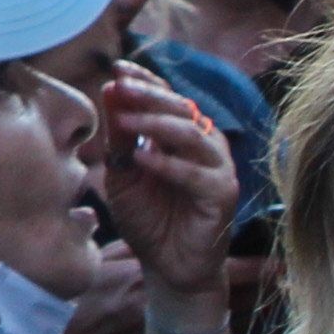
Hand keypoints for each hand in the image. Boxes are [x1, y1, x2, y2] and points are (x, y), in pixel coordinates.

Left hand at [89, 69, 242, 317]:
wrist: (165, 265)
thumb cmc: (146, 217)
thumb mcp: (123, 172)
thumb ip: (119, 136)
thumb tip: (111, 88)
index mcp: (181, 134)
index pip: (166, 97)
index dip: (144, 80)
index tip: (117, 68)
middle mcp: (204, 144)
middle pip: (181, 108)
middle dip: (149, 95)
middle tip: (121, 85)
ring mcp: (217, 166)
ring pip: (192, 134)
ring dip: (156, 124)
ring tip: (125, 121)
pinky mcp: (222, 193)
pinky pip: (196, 173)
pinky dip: (168, 164)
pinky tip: (141, 158)